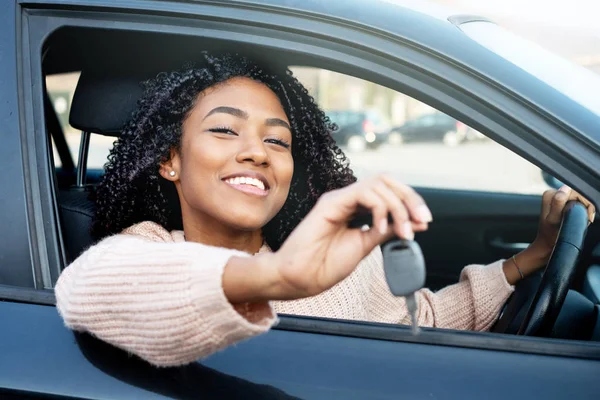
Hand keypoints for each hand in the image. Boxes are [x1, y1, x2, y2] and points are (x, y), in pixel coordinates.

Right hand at [270, 175, 431, 299]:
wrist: (300, 278)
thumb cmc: (325, 264)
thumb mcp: (366, 245)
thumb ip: (387, 231)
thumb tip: (416, 223)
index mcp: (356, 208)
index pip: (389, 191)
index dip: (410, 202)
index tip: (424, 222)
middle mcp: (348, 199)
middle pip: (386, 180)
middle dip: (409, 198)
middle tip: (422, 220)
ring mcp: (339, 198)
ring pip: (378, 183)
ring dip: (397, 206)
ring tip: (401, 231)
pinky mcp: (331, 202)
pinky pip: (363, 192)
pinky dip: (380, 207)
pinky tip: (381, 227)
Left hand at [504, 185, 595, 283]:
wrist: (548, 246)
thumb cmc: (551, 236)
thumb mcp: (554, 220)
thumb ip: (557, 203)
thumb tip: (564, 189)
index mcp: (550, 195)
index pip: (575, 191)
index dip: (584, 203)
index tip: (585, 216)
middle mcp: (553, 194)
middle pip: (579, 194)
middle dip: (585, 207)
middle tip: (584, 220)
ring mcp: (558, 199)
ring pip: (580, 200)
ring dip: (585, 210)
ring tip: (581, 221)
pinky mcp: (563, 205)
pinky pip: (579, 204)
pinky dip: (583, 212)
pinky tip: (580, 220)